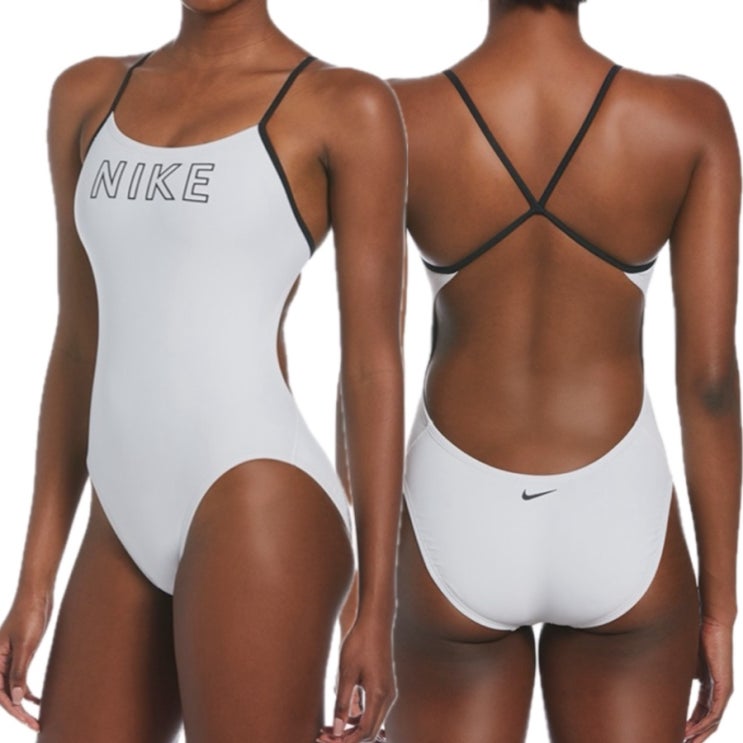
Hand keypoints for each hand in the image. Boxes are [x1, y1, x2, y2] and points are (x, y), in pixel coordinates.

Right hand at [0, 590, 51, 732]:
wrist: (37, 594)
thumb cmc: (29, 616)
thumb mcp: (25, 646)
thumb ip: (18, 672)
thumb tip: (17, 699)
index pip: (0, 693)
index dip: (13, 709)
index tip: (27, 720)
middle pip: (5, 694)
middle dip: (19, 711)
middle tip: (35, 725)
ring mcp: (9, 658)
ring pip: (13, 687)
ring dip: (24, 703)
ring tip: (38, 717)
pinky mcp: (20, 654)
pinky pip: (20, 678)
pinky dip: (28, 690)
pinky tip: (38, 699)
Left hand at [317, 613, 395, 742]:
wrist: (375, 622)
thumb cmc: (360, 644)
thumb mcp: (346, 673)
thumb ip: (342, 703)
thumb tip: (337, 730)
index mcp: (379, 695)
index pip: (365, 731)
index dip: (346, 741)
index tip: (327, 740)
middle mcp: (388, 697)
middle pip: (370, 730)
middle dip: (348, 738)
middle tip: (326, 736)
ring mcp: (388, 691)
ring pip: (372, 721)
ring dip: (353, 728)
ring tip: (330, 727)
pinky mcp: (384, 686)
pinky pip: (373, 710)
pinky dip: (359, 716)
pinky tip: (342, 713)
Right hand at [685, 617, 734, 741]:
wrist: (712, 623)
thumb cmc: (697, 636)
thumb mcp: (684, 660)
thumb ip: (679, 673)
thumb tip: (664, 679)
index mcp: (710, 686)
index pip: (701, 712)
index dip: (690, 724)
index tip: (679, 733)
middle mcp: (719, 691)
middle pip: (708, 721)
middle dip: (696, 734)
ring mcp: (723, 690)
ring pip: (713, 720)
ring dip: (699, 733)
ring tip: (686, 741)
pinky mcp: (724, 687)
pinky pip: (715, 711)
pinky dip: (704, 723)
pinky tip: (693, 730)